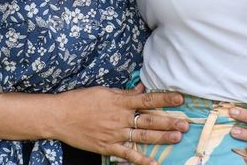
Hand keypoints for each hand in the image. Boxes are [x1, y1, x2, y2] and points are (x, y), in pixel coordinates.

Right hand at [50, 87, 188, 164]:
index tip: (180, 98)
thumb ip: (124, 93)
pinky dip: (141, 159)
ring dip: (161, 137)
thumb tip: (141, 89)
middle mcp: (120, 118)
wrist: (60, 116)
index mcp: (120, 102)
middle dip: (169, 121)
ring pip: (143, 136)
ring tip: (177, 137)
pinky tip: (154, 163)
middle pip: (149, 119)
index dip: (165, 98)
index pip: (147, 99)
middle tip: (186, 123)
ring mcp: (115, 134)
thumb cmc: (80, 100)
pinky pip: (128, 155)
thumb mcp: (103, 92)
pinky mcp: (108, 147)